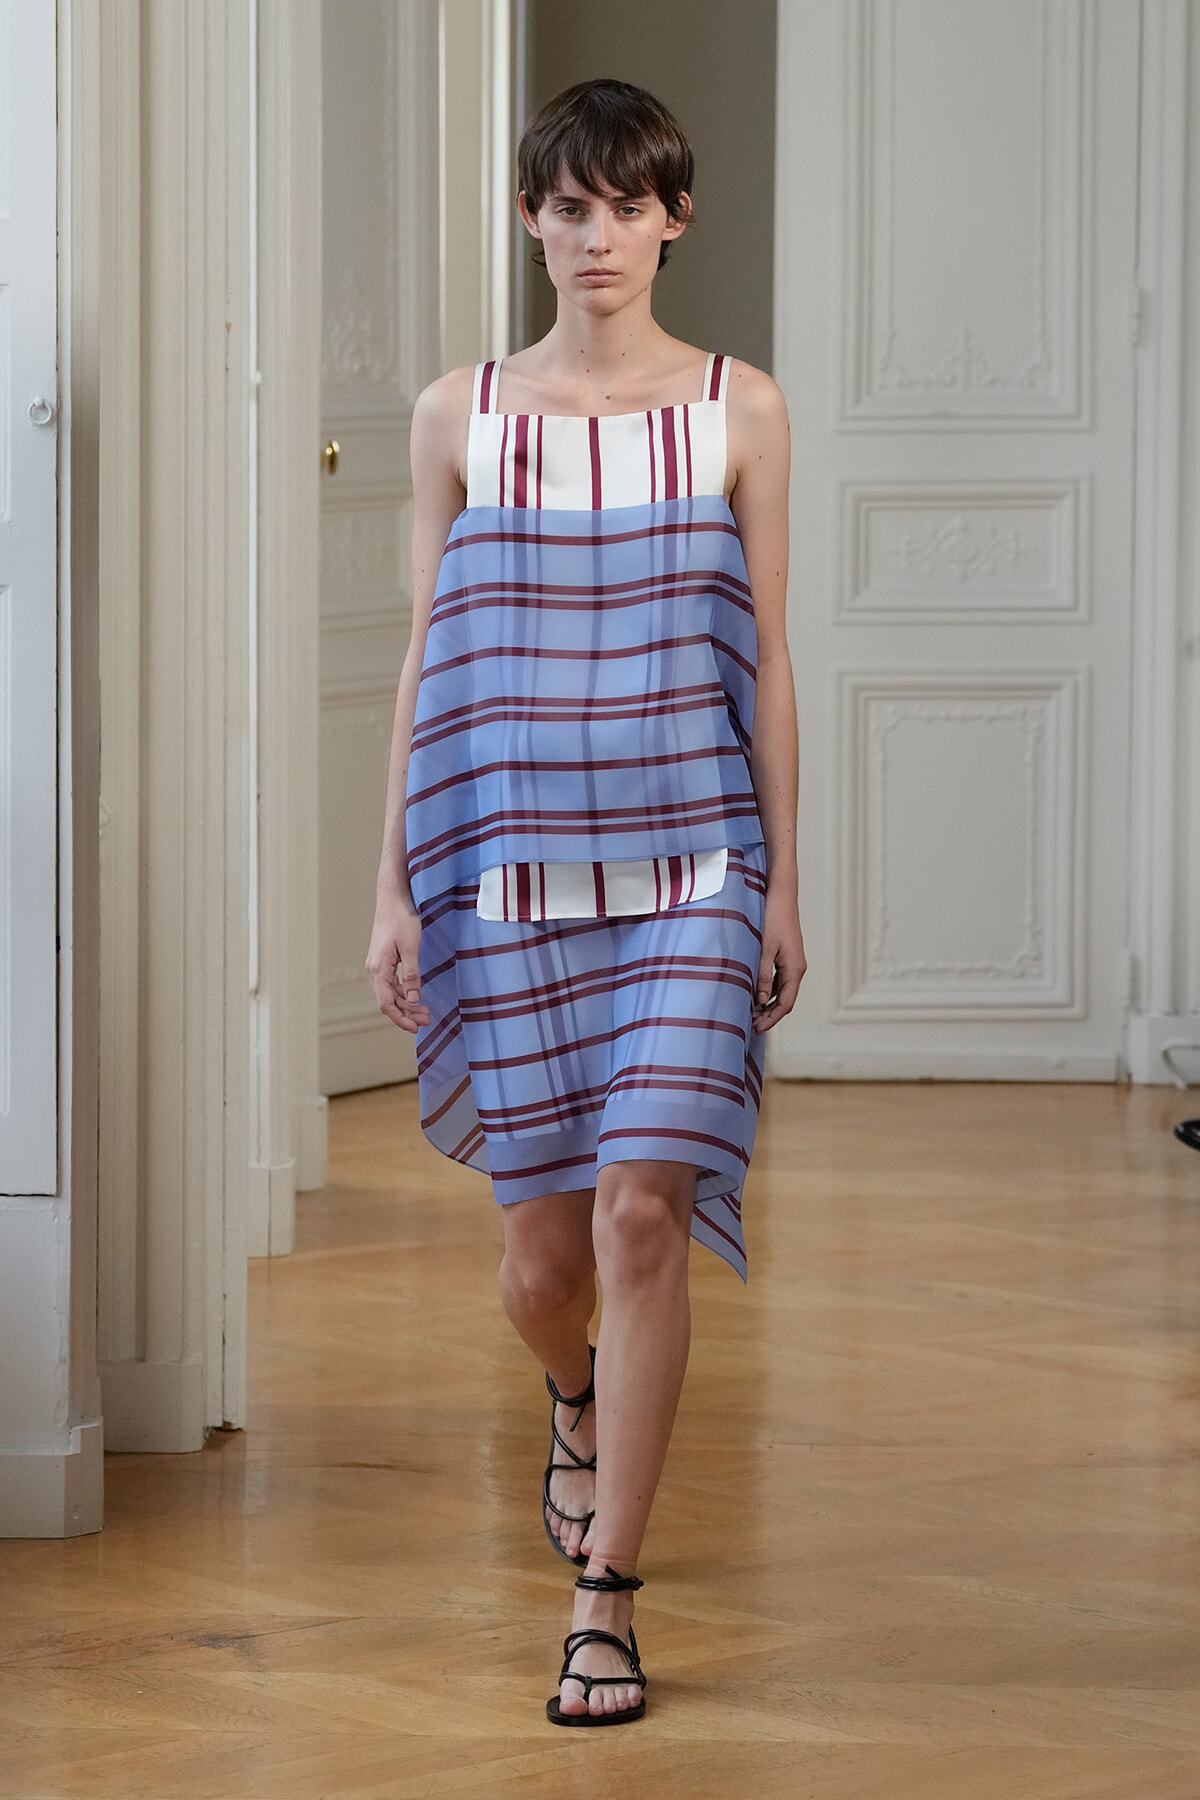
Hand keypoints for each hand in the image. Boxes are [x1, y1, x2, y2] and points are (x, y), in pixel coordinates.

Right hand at [365, 889, 429, 1033]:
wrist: (392, 899)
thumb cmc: (402, 919)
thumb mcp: (410, 947)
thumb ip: (411, 975)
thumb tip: (412, 999)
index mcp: (378, 969)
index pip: (386, 1003)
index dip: (400, 1019)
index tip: (415, 1028)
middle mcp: (374, 970)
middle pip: (387, 1001)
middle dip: (406, 1014)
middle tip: (426, 1021)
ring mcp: (377, 966)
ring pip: (390, 994)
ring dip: (406, 1005)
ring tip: (424, 1013)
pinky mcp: (383, 961)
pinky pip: (391, 984)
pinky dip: (403, 993)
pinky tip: (415, 998)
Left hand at [753, 885, 805, 1032]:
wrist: (780, 894)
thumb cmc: (772, 917)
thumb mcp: (763, 948)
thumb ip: (762, 975)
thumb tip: (760, 1000)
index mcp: (795, 968)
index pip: (786, 1003)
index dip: (771, 1019)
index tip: (756, 1029)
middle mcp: (797, 967)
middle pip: (785, 1000)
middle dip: (769, 1015)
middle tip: (751, 1026)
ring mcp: (792, 962)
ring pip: (782, 991)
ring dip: (768, 1004)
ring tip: (750, 1014)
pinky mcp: (786, 955)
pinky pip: (779, 980)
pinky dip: (768, 991)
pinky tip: (755, 994)